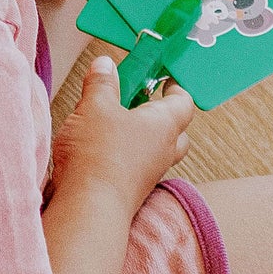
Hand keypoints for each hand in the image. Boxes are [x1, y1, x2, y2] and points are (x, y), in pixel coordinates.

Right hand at [49, 57, 196, 210]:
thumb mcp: (94, 106)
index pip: (183, 101)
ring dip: (141, 137)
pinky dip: (126, 156)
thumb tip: (105, 65)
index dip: (175, 87)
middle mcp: (164, 150)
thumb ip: (101, 84)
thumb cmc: (98, 156)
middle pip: (177, 129)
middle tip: (140, 101)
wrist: (88, 208)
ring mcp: (150, 173)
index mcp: (165, 124)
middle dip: (161, 114)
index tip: (165, 78)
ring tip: (114, 124)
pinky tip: (101, 151)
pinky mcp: (132, 190)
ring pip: (156, 150)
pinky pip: (137, 167)